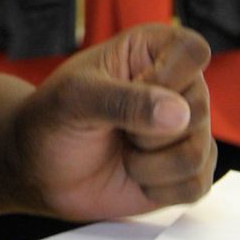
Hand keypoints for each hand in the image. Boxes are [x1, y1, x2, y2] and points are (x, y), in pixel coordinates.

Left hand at [6, 24, 213, 221]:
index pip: (193, 51)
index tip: (131, 88)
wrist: (40, 169)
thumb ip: (123, 100)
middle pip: (199, 108)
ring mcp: (185, 131)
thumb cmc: (53, 119)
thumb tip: (179, 114)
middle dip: (147, 131)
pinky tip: (133, 176)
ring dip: (148, 165)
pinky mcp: (187, 171)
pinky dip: (158, 189)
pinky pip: (197, 186)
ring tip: (122, 152)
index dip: (166, 77)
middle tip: (114, 128)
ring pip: (198, 153)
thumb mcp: (75, 99)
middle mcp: (177, 87)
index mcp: (151, 50)